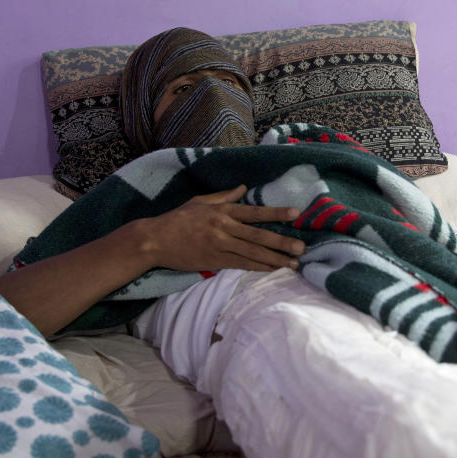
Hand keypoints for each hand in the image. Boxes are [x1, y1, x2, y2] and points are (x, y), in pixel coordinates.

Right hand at [139, 185, 305, 271]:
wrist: (155, 240)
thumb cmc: (177, 220)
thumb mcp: (200, 202)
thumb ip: (224, 196)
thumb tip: (243, 188)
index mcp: (222, 210)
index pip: (255, 212)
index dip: (276, 213)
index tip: (296, 214)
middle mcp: (223, 226)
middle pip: (258, 235)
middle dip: (282, 242)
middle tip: (301, 247)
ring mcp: (219, 244)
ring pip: (252, 252)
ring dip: (275, 258)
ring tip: (293, 263)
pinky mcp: (214, 261)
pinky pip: (241, 264)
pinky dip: (258, 267)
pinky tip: (272, 269)